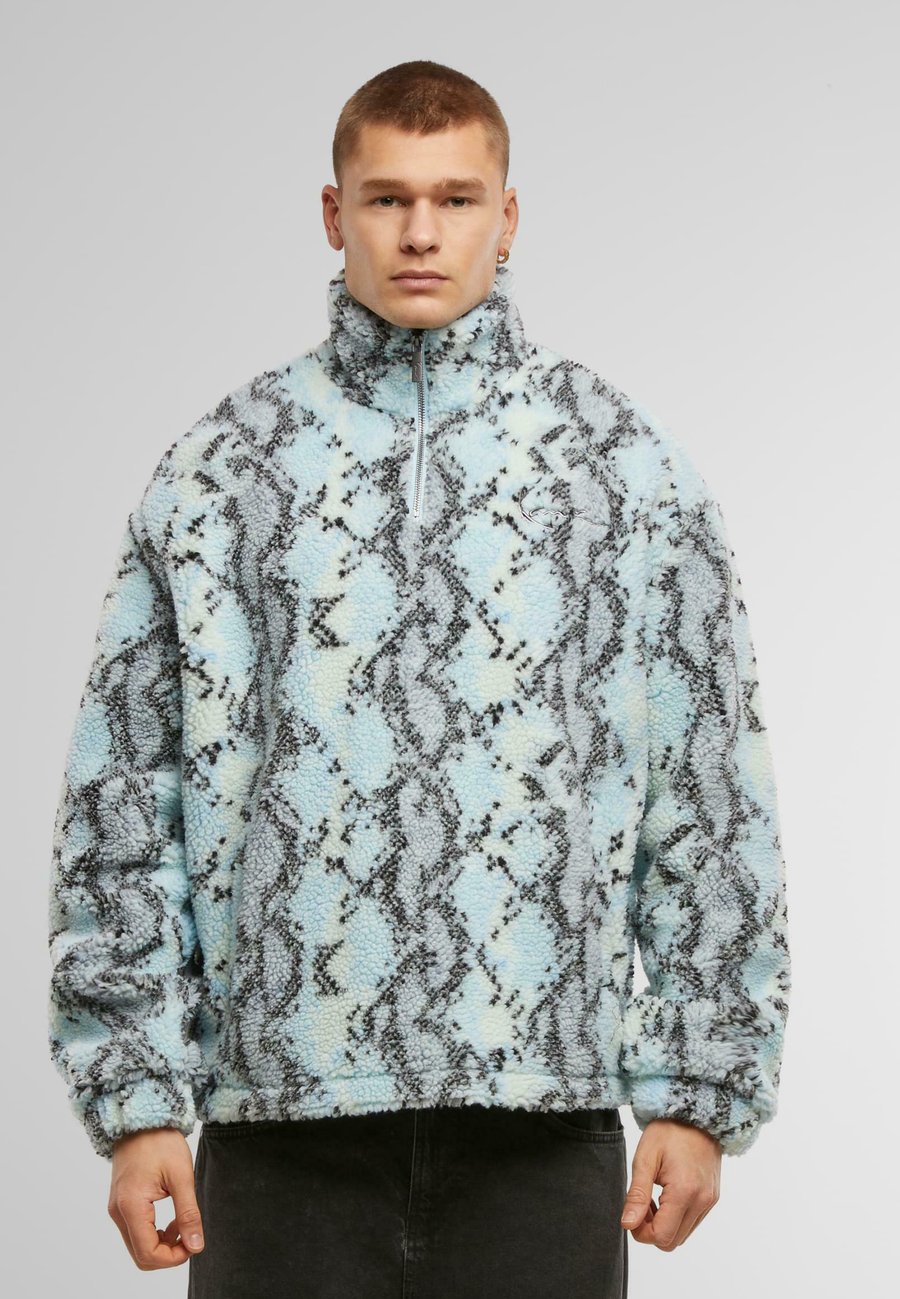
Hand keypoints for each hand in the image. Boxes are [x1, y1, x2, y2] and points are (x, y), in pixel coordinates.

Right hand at [107, 1128, 204, 1269]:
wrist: (142, 1118)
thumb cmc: (161, 1141)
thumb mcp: (181, 1176)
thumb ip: (188, 1213)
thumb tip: (196, 1246)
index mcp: (131, 1206)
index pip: (148, 1253)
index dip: (173, 1258)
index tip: (193, 1244)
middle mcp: (118, 1212)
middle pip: (141, 1255)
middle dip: (168, 1254)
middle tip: (190, 1235)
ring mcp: (117, 1208)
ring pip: (138, 1245)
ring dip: (162, 1244)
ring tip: (182, 1222)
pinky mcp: (121, 1203)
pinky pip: (136, 1231)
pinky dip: (154, 1233)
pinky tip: (171, 1218)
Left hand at [620, 1118, 720, 1249]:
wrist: (696, 1113)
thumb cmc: (669, 1130)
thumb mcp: (645, 1158)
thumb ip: (637, 1194)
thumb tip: (627, 1225)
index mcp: (685, 1192)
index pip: (662, 1236)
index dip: (641, 1231)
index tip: (632, 1211)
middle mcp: (702, 1201)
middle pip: (673, 1241)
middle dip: (652, 1229)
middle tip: (641, 1203)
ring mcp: (710, 1200)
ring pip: (683, 1235)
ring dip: (664, 1224)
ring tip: (653, 1196)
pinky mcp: (712, 1197)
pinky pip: (692, 1222)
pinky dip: (676, 1218)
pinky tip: (666, 1195)